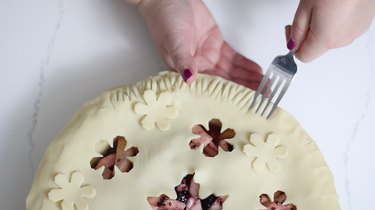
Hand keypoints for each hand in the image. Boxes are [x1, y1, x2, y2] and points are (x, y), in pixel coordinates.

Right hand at [133, 0, 262, 89]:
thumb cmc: (164, 19)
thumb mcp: (174, 40)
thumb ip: (183, 59)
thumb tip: (189, 78)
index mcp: (188, 70)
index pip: (211, 88)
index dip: (228, 97)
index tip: (244, 104)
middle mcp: (199, 66)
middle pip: (225, 82)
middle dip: (244, 90)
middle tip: (262, 97)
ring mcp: (208, 54)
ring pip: (232, 71)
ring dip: (247, 78)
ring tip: (264, 87)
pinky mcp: (215, 43)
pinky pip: (233, 57)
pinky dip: (245, 64)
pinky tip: (255, 71)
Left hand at [286, 0, 374, 61]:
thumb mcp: (305, 7)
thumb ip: (297, 30)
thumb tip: (292, 45)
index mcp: (326, 39)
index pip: (304, 56)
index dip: (293, 45)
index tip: (291, 31)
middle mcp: (342, 40)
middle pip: (317, 47)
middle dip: (307, 34)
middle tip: (306, 13)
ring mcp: (355, 33)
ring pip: (330, 39)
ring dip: (322, 28)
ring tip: (324, 7)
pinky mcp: (363, 25)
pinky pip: (343, 31)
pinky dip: (336, 23)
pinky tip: (336, 7)